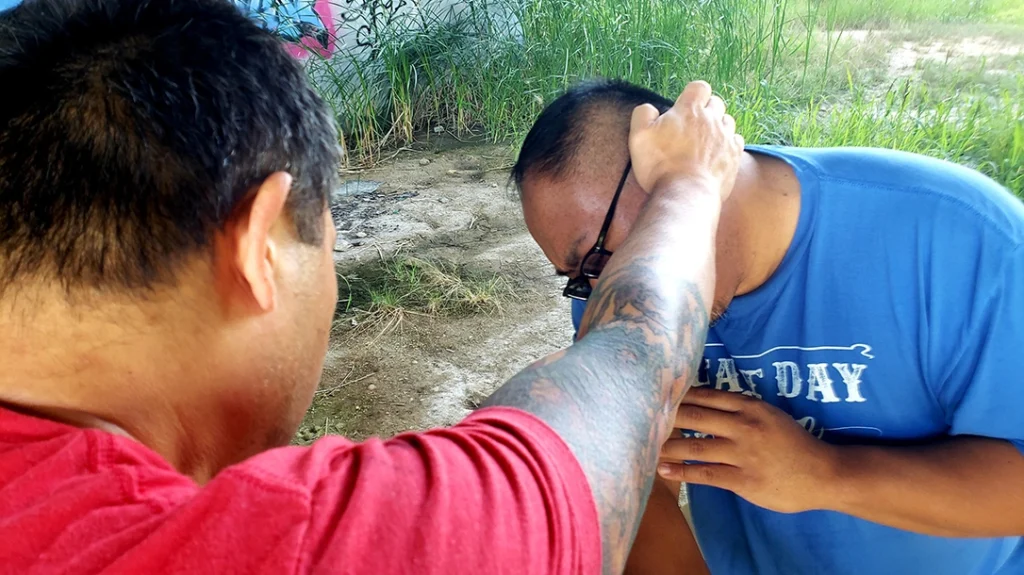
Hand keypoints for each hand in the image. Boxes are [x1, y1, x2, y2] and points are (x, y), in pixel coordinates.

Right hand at [628, 80, 743, 201]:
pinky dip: (728, 143)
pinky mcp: (734, 156)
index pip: (699, 87)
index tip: (684, 106)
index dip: (693, 94)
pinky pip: (737, 141)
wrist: (686, 194)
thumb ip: (643, 114)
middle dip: (706, 109)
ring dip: (718, 126)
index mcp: (689, 110)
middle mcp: (711, 119)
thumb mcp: (639, 136)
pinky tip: (717, 153)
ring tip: (705, 140)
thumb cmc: (660, 165)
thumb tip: (649, 109)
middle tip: (692, 125)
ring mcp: (726, 138)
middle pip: (716, 103)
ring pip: (728, 121)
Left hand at [657, 387, 839, 513]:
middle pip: (695, 416)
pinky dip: (681, 472)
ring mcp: (742, 453)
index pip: (707, 395)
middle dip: (666, 416)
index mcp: (750, 407)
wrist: (823, 473)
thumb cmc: (794, 444)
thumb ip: (742, 409)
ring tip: (645, 446)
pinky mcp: (742, 479)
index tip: (656, 394)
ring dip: (667, 446)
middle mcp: (743, 426)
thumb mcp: (770, 415)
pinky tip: (664, 471)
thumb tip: (707, 402)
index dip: (679, 395)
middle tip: (642, 416)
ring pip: (694, 445)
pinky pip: (705, 474)